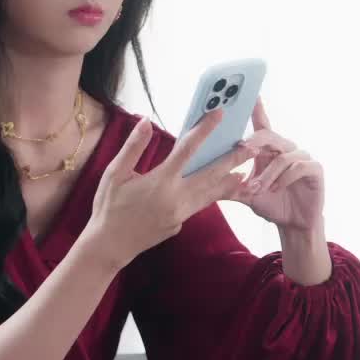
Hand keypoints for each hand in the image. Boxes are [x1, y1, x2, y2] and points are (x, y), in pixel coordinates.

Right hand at [86, 112, 251, 271]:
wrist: (110, 245)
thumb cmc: (109, 206)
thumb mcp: (114, 174)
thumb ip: (133, 147)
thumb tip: (146, 121)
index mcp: (160, 181)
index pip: (187, 149)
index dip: (204, 130)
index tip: (219, 115)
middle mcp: (175, 198)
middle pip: (210, 174)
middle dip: (232, 160)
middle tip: (251, 147)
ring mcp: (180, 213)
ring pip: (211, 193)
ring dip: (229, 181)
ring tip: (246, 171)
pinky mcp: (180, 223)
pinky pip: (199, 205)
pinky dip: (213, 195)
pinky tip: (220, 189)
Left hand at [231, 97, 325, 234]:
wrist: (294, 224)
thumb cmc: (271, 204)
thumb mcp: (246, 194)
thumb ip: (229, 185)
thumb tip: (204, 181)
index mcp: (270, 151)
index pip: (262, 126)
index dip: (257, 109)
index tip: (250, 94)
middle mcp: (286, 149)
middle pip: (269, 135)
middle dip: (253, 143)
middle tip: (241, 151)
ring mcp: (302, 158)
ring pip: (281, 156)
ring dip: (266, 174)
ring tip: (257, 188)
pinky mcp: (315, 169)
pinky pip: (298, 166)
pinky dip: (284, 178)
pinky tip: (276, 189)